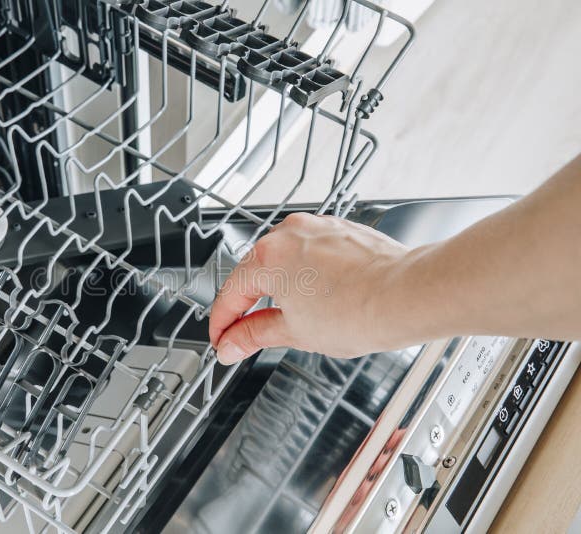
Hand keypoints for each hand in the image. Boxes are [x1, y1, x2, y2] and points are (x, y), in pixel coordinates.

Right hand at [209, 212, 410, 363]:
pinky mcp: (338, 229)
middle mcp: (287, 233)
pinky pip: (310, 252)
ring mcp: (315, 227)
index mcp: (267, 258)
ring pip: (284, 260)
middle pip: (254, 273)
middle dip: (250, 305)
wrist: (407, 295)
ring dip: (280, 288)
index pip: (230, 296)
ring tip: (294, 318)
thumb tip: (231, 344)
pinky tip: (319, 297)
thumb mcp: (294, 333)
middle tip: (249, 336)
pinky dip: (306, 274)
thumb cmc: (360, 311)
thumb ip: (253, 336)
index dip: (222, 325)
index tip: (223, 341)